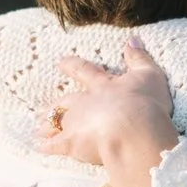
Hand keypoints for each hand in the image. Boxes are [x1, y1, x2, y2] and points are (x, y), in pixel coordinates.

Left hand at [37, 39, 179, 186]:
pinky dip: (46, 146)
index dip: (72, 66)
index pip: (84, 72)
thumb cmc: (145, 104)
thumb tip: (133, 39)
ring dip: (47, 124)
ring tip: (37, 127)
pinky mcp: (72, 143)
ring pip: (56, 121)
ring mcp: (75, 123)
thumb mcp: (149, 76)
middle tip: (41, 108)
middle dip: (55, 104)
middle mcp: (84, 103)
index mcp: (101, 85)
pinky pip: (54, 145)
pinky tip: (39, 147)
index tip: (60, 62)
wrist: (134, 132)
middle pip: (65, 102)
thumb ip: (139, 58)